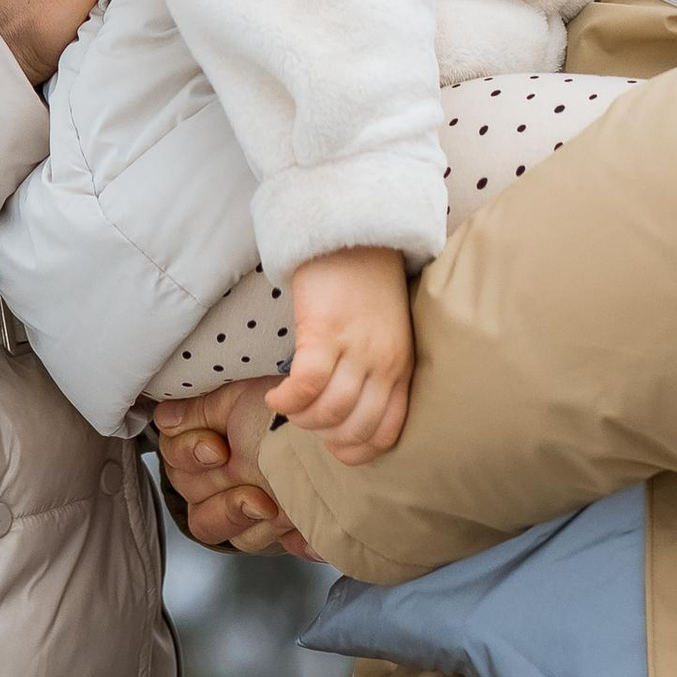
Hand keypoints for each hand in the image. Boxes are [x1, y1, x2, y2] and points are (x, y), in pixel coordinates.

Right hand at [154, 381, 306, 553]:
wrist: (335, 442)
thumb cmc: (287, 414)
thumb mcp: (238, 399)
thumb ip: (197, 410)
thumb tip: (163, 417)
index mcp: (213, 446)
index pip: (176, 464)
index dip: (189, 457)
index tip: (218, 450)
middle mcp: (228, 479)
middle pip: (193, 504)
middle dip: (220, 489)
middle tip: (247, 476)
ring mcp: (253, 508)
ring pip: (218, 530)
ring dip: (245, 514)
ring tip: (273, 501)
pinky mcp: (281, 531)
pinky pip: (260, 546)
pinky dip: (281, 535)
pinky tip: (295, 521)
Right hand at [271, 245, 412, 462]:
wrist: (354, 225)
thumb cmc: (365, 278)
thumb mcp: (387, 330)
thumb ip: (375, 369)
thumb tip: (346, 411)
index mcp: (401, 365)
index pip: (386, 434)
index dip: (355, 451)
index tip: (332, 445)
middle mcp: (382, 361)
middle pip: (353, 429)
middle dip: (323, 438)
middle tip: (304, 422)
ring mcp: (355, 347)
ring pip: (327, 413)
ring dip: (300, 420)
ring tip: (287, 406)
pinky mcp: (325, 330)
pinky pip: (305, 386)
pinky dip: (286, 401)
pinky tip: (275, 396)